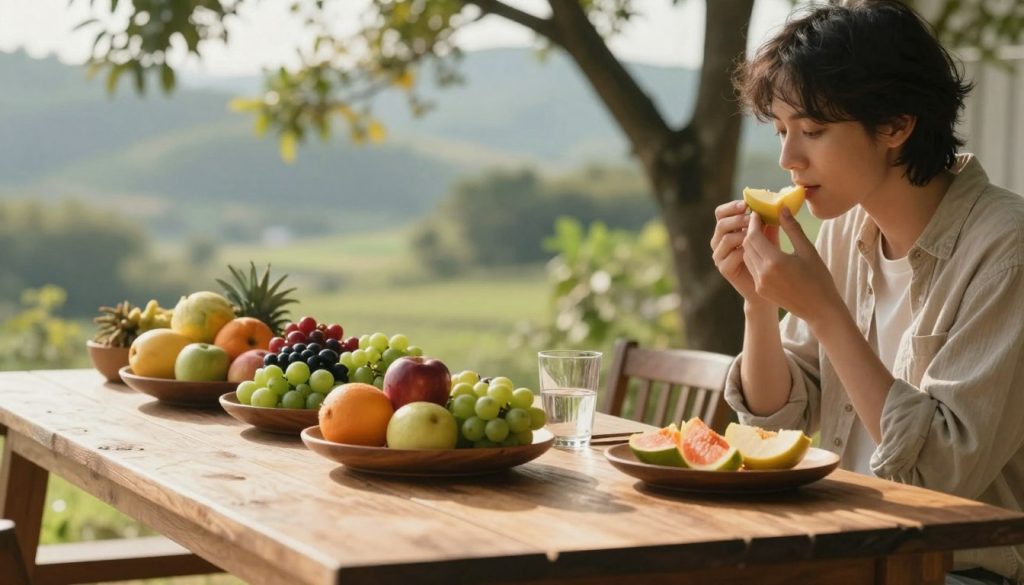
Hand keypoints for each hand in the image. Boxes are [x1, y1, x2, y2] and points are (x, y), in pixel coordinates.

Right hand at [711, 200, 778, 305]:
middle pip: (721, 223)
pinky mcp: (724, 269)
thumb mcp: (769, 235)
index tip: (746, 205)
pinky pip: (731, 255)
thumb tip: (776, 202)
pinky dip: (743, 251)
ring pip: (725, 238)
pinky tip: (755, 251)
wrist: (769, 284)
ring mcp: (720, 255)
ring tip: (755, 234)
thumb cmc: (769, 257)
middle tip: (751, 218)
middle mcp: (719, 241)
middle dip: (737, 219)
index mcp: (727, 229)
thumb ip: (768, 221)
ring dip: (741, 234)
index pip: (721, 213)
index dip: (731, 207)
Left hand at [742, 207, 841, 325]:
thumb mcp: (807, 250)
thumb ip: (792, 228)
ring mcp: (760, 283)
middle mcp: (762, 273)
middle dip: (751, 231)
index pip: (754, 236)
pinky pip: (752, 268)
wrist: (820, 310)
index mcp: (774, 262)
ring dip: (751, 244)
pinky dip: (755, 256)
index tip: (758, 212)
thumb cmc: (819, 278)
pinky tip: (765, 250)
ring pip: (747, 257)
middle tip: (759, 220)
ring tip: (762, 233)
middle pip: (747, 246)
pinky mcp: (760, 290)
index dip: (754, 222)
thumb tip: (782, 208)